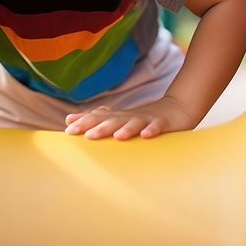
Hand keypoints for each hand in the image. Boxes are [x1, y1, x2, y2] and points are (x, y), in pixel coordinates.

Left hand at [64, 93, 195, 140]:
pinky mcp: (164, 123)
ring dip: (125, 129)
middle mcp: (129, 117)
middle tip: (85, 136)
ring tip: (116, 136)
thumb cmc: (142, 118)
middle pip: (112, 120)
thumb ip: (94, 120)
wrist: (177, 109)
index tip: (67, 130)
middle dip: (99, 127)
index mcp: (118, 117)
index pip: (97, 118)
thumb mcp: (118, 119)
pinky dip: (152, 129)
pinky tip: (146, 135)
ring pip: (134, 123)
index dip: (83, 123)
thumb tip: (68, 119)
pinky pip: (158, 126)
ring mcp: (147, 119)